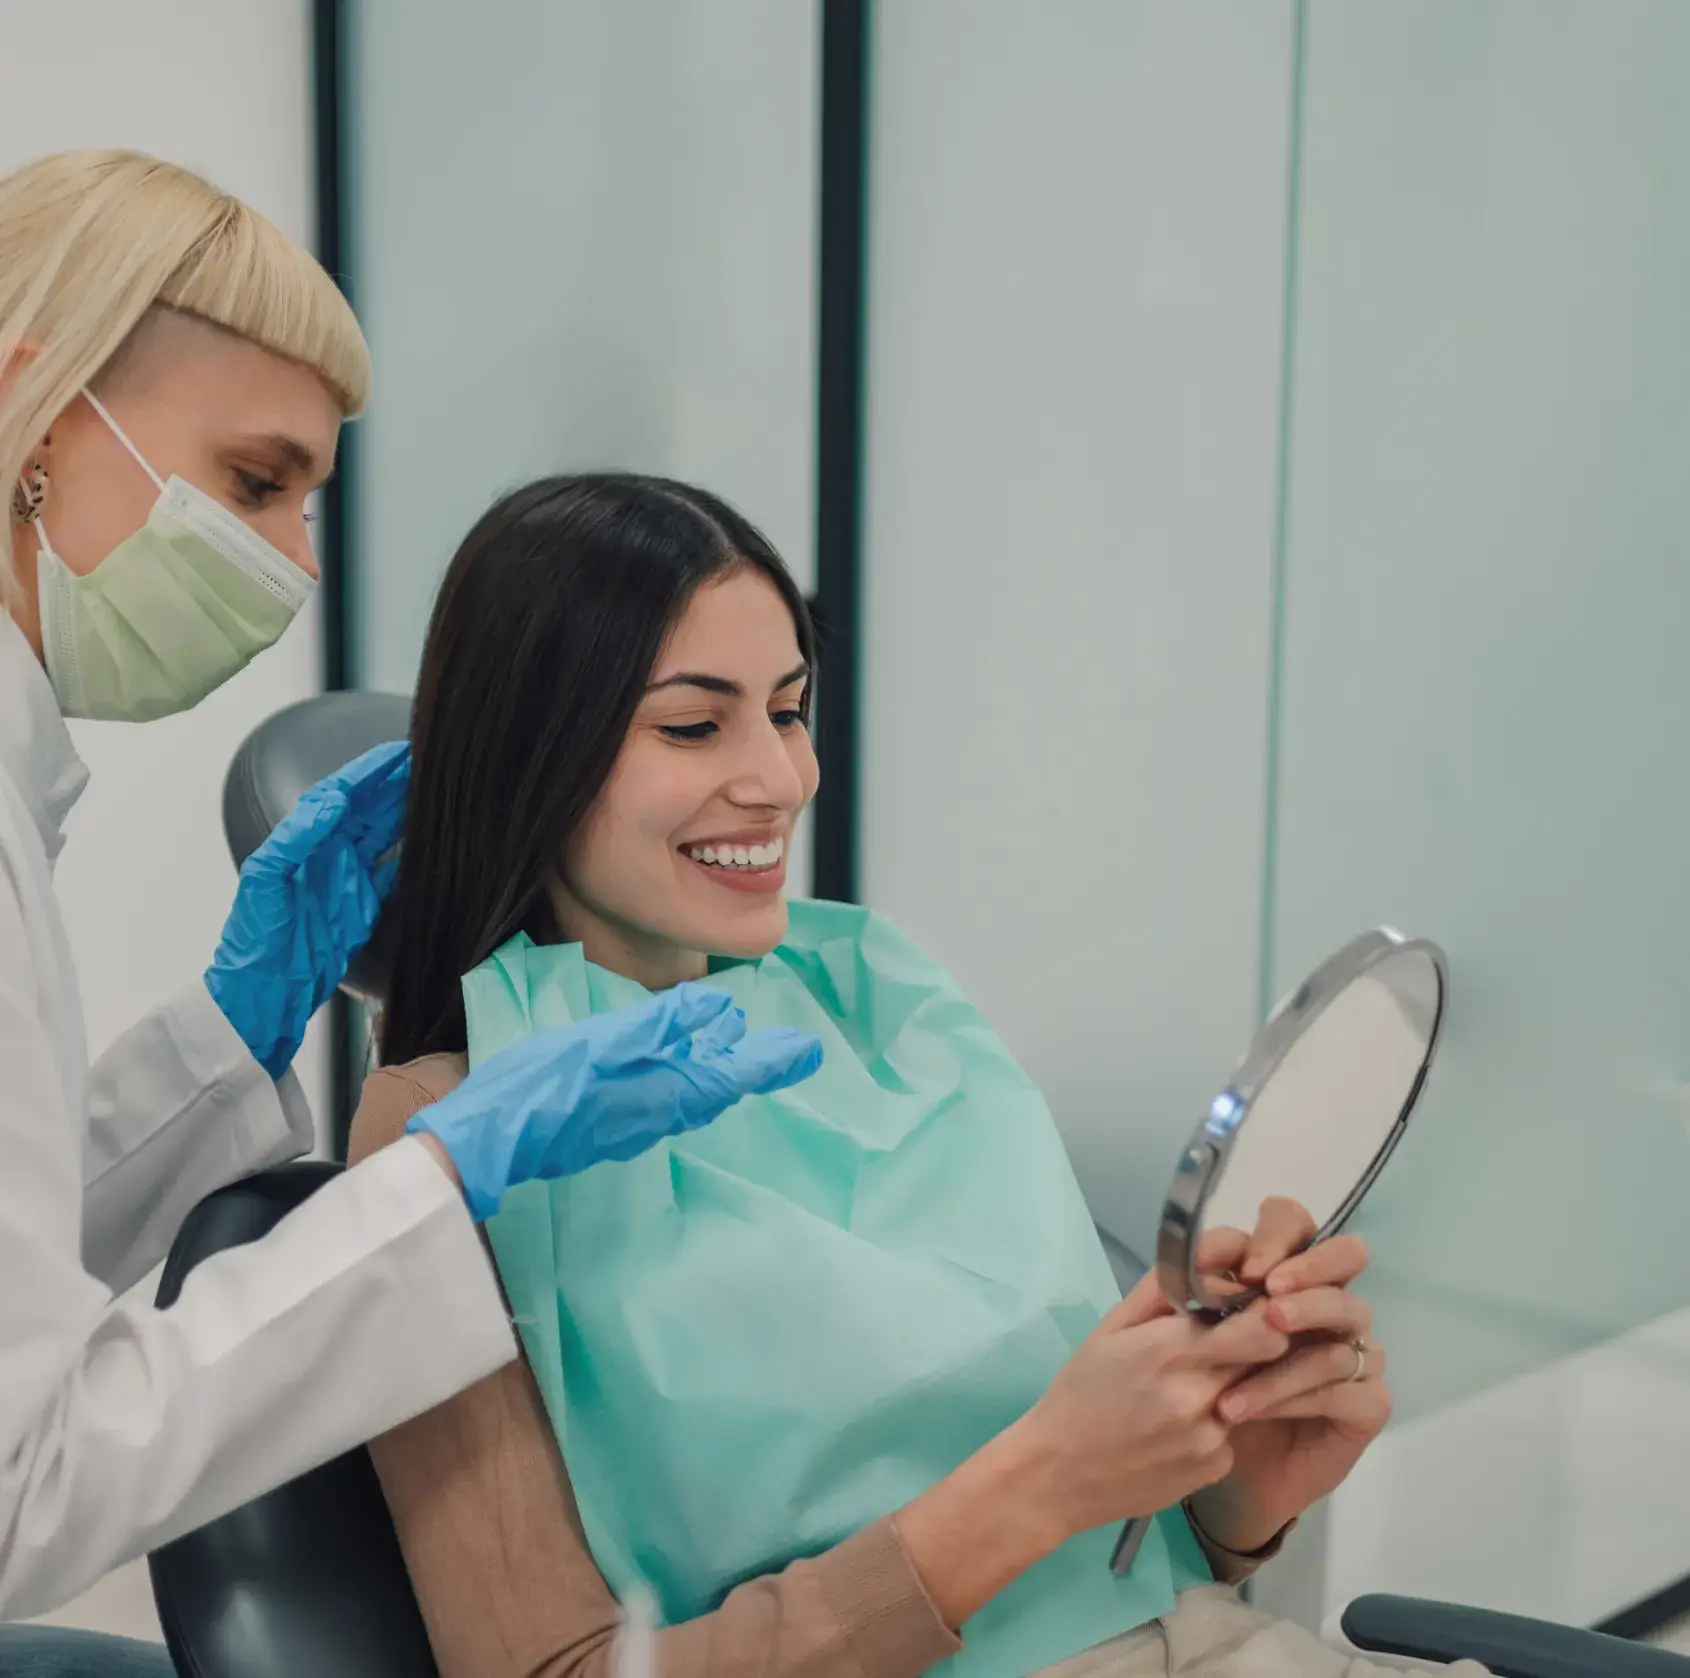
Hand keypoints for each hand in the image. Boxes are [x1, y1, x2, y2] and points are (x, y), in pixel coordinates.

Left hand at [206, 741, 408, 1077]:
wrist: (265, 993)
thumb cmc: (255, 937)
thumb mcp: (265, 880)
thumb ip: (297, 836)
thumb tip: (333, 801)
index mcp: (305, 842)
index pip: (342, 795)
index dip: (370, 772)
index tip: (399, 752)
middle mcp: (329, 855)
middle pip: (370, 808)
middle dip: (397, 783)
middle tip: (432, 762)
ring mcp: (349, 881)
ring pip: (385, 835)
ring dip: (408, 812)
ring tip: (438, 790)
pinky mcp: (364, 908)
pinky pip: (393, 873)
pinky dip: (412, 855)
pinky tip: (432, 841)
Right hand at [408, 983, 823, 1219]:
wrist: (487, 1144)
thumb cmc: (541, 1088)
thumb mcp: (601, 1042)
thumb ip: (660, 1025)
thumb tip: (720, 1010)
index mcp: (663, 1092)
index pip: (732, 1075)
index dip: (772, 1061)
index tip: (809, 1052)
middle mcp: (656, 1113)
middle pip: (717, 1084)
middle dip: (753, 1063)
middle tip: (788, 1049)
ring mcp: (630, 1123)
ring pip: (689, 1090)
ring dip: (717, 1064)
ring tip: (735, 1039)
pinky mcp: (605, 1125)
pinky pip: (661, 1096)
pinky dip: (682, 1073)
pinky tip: (675, 1060)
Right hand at [1013, 1270, 1291, 1540]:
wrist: (1059, 1474)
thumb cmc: (1080, 1391)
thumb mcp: (1112, 1326)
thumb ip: (1165, 1289)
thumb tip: (1217, 1268)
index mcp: (1171, 1348)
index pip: (1259, 1324)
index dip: (1260, 1312)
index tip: (1245, 1308)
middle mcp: (1201, 1393)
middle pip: (1266, 1356)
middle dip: (1254, 1342)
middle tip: (1229, 1342)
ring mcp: (1213, 1436)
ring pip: (1252, 1392)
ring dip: (1232, 1383)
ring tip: (1185, 1390)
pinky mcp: (1216, 1467)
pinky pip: (1234, 1432)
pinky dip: (1215, 1425)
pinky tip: (1178, 1431)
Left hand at [1188, 1201, 1390, 1551]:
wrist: (1205, 1461)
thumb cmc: (1192, 1386)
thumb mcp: (1175, 1333)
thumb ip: (1189, 1288)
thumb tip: (1203, 1252)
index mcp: (1282, 1274)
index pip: (1296, 1223)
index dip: (1279, 1233)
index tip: (1248, 1269)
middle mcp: (1326, 1303)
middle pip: (1347, 1258)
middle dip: (1311, 1272)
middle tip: (1271, 1300)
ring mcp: (1354, 1351)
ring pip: (1344, 1329)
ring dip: (1286, 1351)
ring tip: (1237, 1372)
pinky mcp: (1366, 1403)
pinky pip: (1347, 1386)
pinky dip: (1295, 1394)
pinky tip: (1250, 1408)